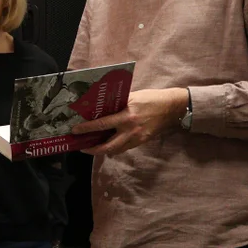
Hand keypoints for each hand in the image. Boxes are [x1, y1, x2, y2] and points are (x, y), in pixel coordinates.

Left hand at [71, 88, 186, 156]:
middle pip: (107, 146)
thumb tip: (100, 106)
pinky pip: (125, 148)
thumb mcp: (132, 97)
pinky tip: (108, 144)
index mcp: (126, 116)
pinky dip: (115, 148)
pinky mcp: (142, 141)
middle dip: (93, 149)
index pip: (102, 124)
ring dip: (103, 150)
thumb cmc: (151, 98)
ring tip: (92, 147)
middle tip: (82, 147)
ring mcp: (136, 138)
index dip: (87, 128)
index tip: (75, 130)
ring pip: (116, 150)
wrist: (172, 107)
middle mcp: (130, 130)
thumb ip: (117, 103)